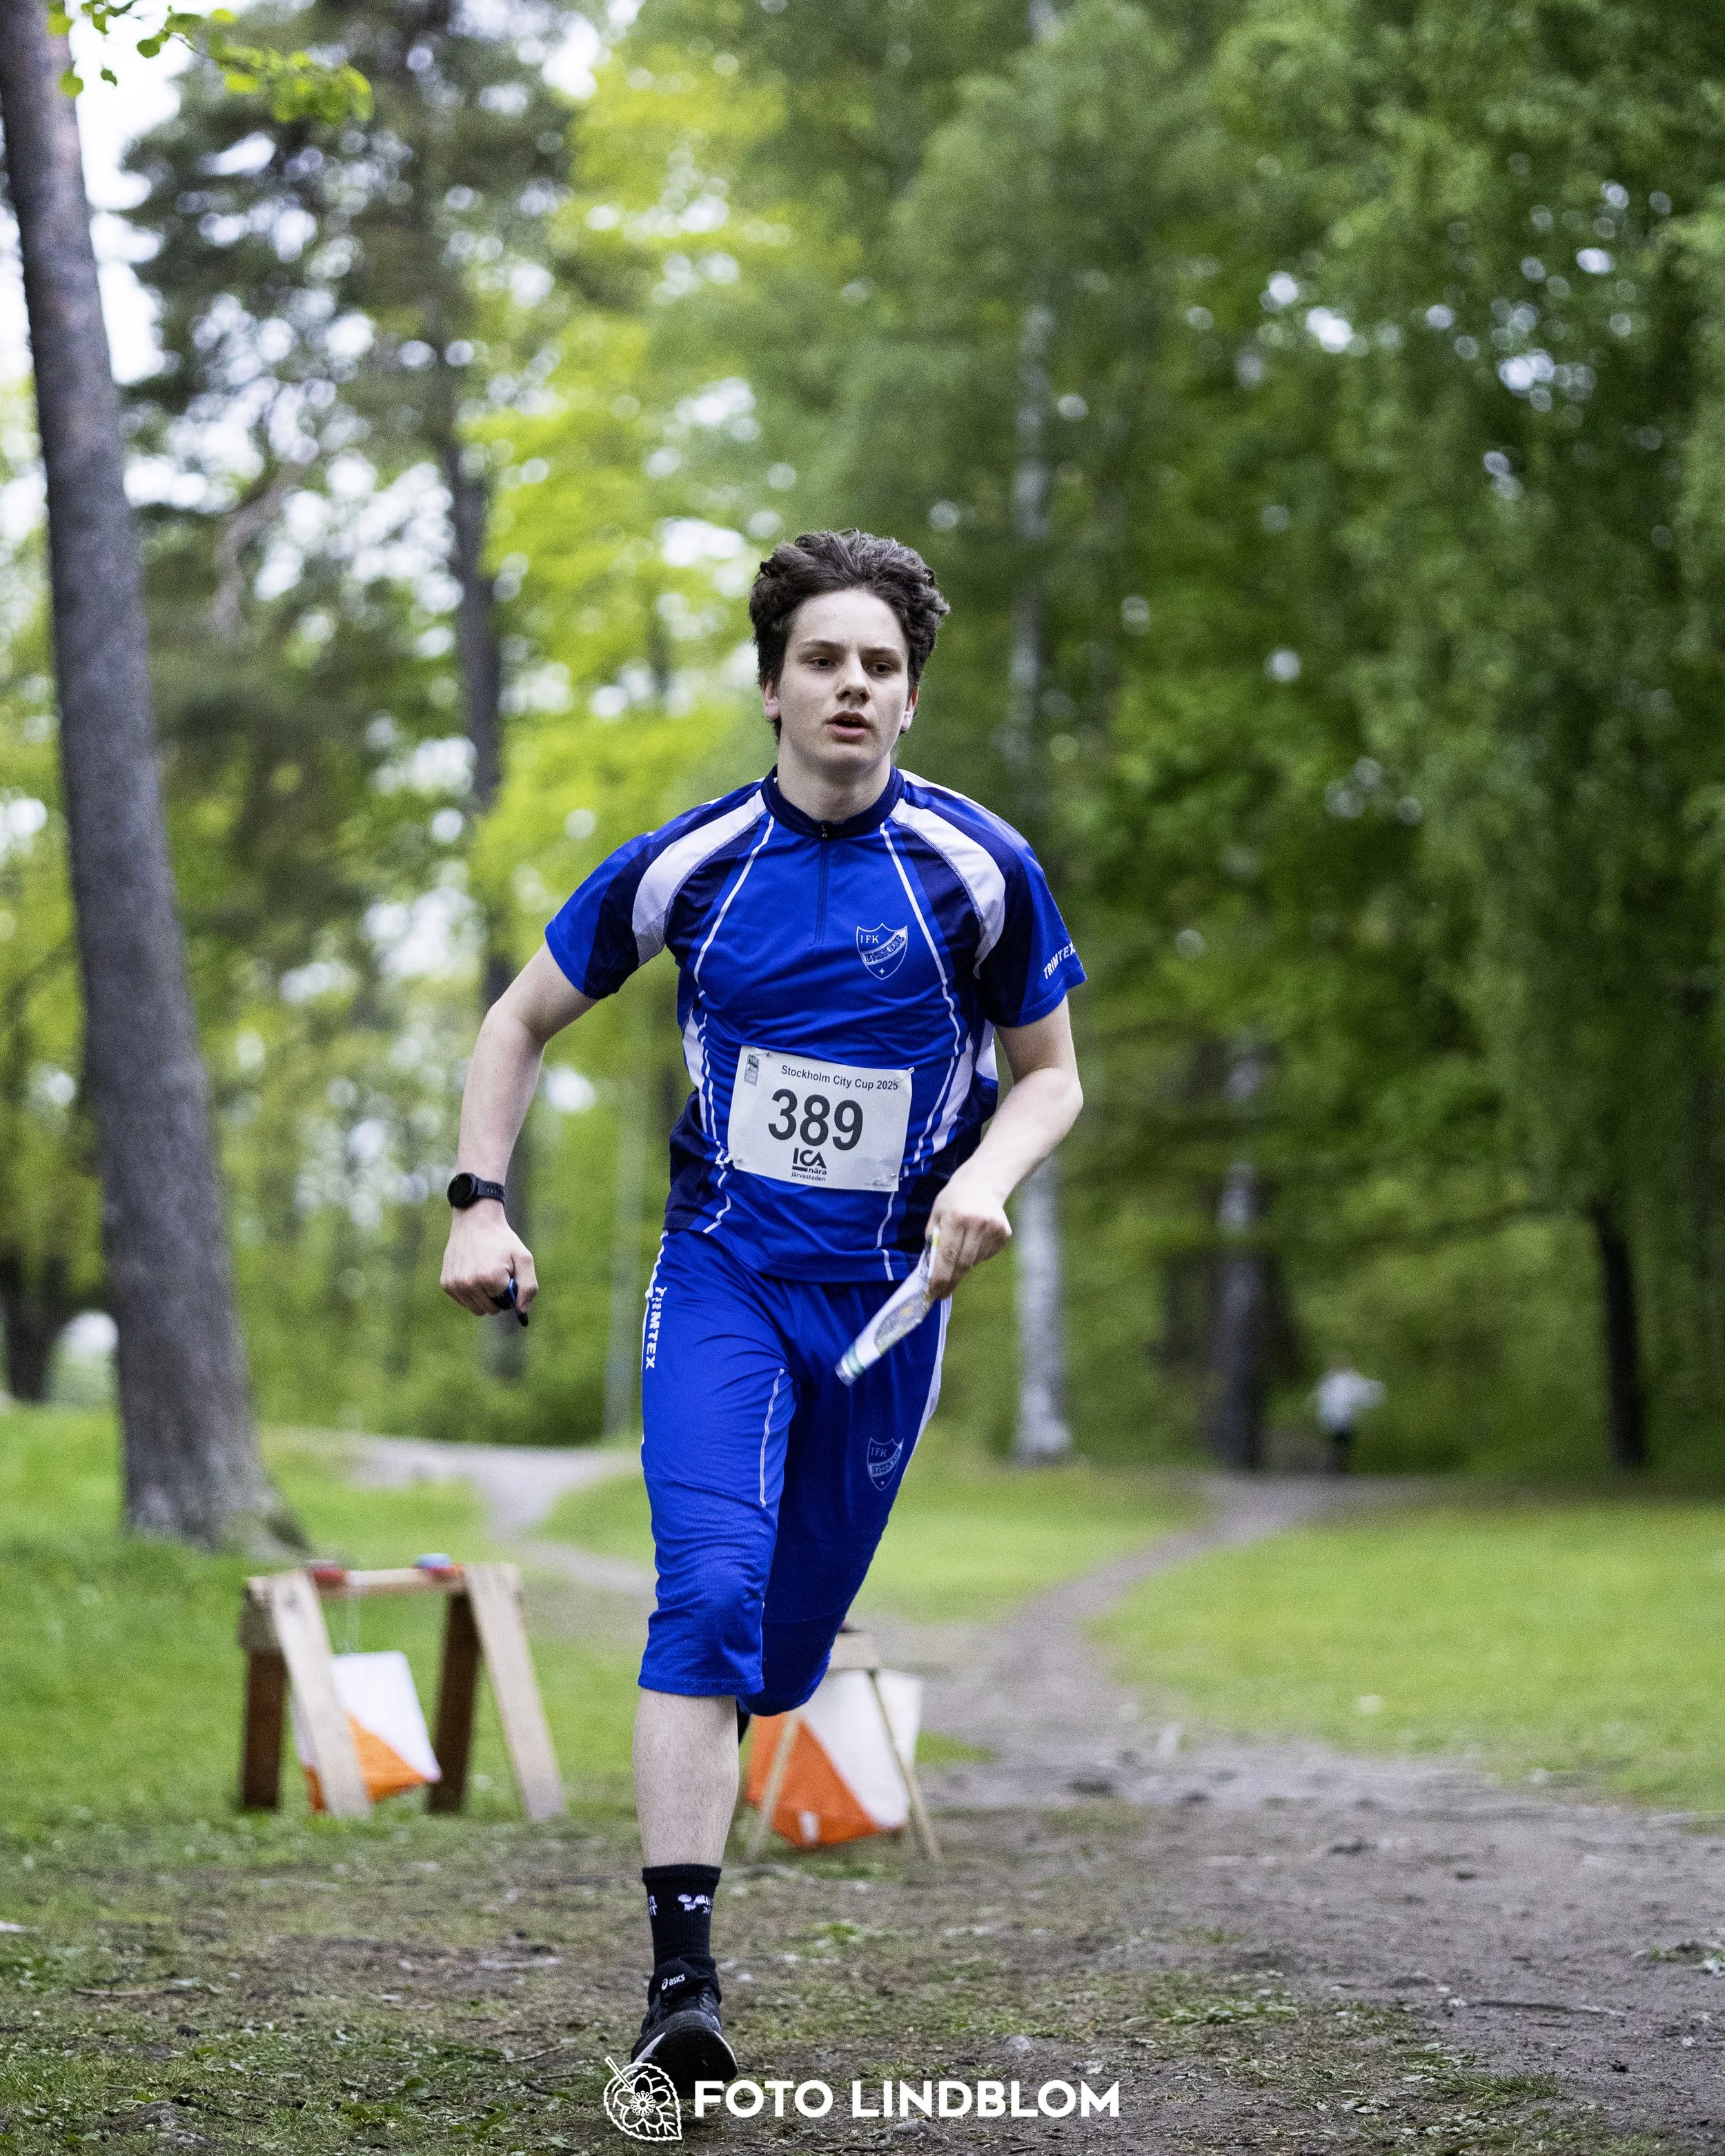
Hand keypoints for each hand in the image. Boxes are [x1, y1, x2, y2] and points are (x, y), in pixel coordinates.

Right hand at [440, 1201, 537, 1316]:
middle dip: (497, 1297)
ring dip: (484, 1297)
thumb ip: (528, 1287)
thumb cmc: (502, 1241)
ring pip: (476, 1309)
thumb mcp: (524, 1259)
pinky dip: (471, 1293)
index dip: (509, 1290)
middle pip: (490, 1309)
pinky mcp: (446, 1284)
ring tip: (484, 1274)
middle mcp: (469, 1284)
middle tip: (496, 1275)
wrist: (475, 1221)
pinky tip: (472, 1273)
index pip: (505, 1303)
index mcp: (490, 1278)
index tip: (507, 1273)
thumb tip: (522, 1313)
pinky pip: (464, 1302)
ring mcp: (455, 1285)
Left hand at [925, 1166, 1011, 1299]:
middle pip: (963, 1264)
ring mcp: (994, 1229)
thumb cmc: (953, 1200)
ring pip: (975, 1261)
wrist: (983, 1183)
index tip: (933, 1293)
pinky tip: (975, 1238)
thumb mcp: (936, 1215)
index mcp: (956, 1218)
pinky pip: (986, 1255)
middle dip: (951, 1281)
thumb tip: (931, 1271)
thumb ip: (933, 1241)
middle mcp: (977, 1224)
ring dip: (963, 1263)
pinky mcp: (1004, 1234)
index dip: (941, 1278)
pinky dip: (976, 1255)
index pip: (948, 1256)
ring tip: (961, 1245)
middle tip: (942, 1293)